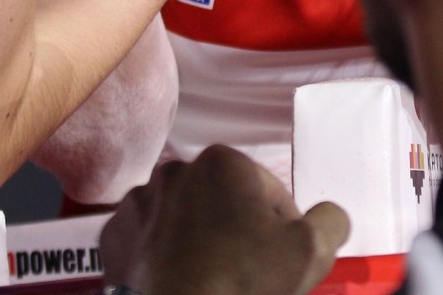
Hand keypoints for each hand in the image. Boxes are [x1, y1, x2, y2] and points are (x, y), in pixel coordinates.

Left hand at [100, 144, 348, 294]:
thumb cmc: (243, 282)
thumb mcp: (310, 251)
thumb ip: (330, 220)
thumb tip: (328, 216)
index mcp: (222, 162)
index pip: (267, 190)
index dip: (280, 226)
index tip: (277, 258)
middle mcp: (174, 171)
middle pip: (222, 200)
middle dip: (235, 228)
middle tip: (245, 270)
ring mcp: (137, 203)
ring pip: (183, 217)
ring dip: (197, 238)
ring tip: (209, 277)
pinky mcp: (112, 235)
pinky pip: (148, 239)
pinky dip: (161, 255)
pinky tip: (177, 280)